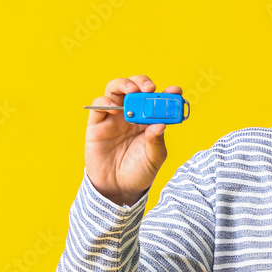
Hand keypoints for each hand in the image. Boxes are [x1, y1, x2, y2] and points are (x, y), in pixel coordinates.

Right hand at [85, 75, 181, 205]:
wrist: (118, 188)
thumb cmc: (139, 171)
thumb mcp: (154, 158)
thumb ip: (157, 141)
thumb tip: (161, 124)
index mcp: (149, 119)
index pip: (158, 99)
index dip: (167, 93)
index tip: (175, 91)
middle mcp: (131, 114)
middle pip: (135, 87)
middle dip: (142, 82)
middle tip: (150, 88)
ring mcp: (114, 117)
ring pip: (115, 89)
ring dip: (124, 84)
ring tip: (133, 91)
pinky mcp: (97, 124)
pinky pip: (98, 105)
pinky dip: (105, 101)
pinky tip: (115, 108)